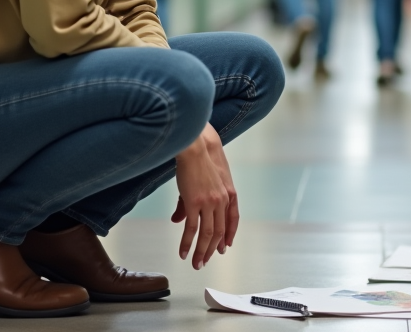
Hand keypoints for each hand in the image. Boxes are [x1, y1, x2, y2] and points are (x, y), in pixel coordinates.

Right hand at [171, 124, 236, 267]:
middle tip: (206, 261)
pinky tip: (184, 252)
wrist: (196, 147)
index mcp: (228, 194)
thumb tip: (178, 221)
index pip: (233, 219)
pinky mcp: (194, 203)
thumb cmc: (199, 160)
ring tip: (196, 263)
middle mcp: (221, 201)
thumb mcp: (203, 182)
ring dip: (201, 251)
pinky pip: (192, 229)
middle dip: (213, 248)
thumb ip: (191, 203)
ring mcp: (209, 203)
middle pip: (220, 231)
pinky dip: (188, 243)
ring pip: (207, 234)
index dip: (230, 234)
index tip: (226, 246)